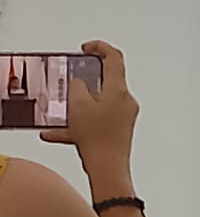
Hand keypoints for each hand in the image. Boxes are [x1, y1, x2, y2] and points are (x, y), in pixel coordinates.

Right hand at [41, 42, 138, 192]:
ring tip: (64, 110)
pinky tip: (57, 133)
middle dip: (88, 77)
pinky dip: (79, 123)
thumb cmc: (97, 138)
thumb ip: (78, 85)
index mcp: (119, 90)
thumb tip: (80, 82)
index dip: (100, 47)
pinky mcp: (119, 130)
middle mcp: (126, 102)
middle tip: (72, 76)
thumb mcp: (78, 104)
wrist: (107, 168)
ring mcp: (124, 117)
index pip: (115, 58)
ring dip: (80, 104)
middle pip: (108, 80)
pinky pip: (96, 120)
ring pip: (99, 103)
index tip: (86, 48)